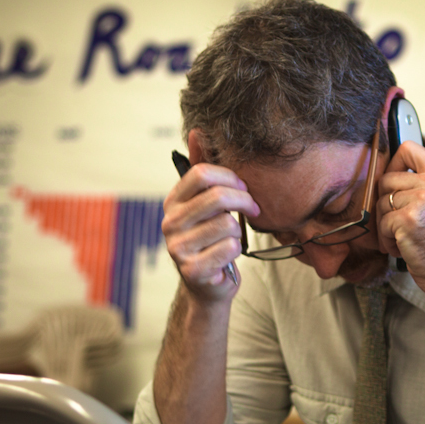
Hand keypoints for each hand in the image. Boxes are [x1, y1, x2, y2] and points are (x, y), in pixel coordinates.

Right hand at [161, 163, 258, 302]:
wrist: (206, 285)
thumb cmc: (211, 242)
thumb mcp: (206, 208)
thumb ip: (207, 181)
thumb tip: (202, 138)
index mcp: (173, 203)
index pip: (201, 173)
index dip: (229, 177)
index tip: (243, 188)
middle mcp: (170, 223)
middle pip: (217, 196)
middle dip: (244, 200)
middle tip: (253, 209)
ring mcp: (179, 247)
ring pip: (227, 224)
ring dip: (238, 231)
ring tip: (231, 238)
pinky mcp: (193, 269)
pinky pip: (230, 247)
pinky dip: (237, 250)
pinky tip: (227, 256)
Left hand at [376, 142, 424, 320]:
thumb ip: (423, 183)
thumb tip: (389, 171)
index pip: (408, 148)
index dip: (393, 164)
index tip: (394, 184)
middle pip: (386, 179)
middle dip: (386, 204)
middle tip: (402, 224)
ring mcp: (422, 200)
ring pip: (381, 203)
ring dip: (387, 225)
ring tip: (406, 238)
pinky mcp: (408, 220)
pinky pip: (381, 223)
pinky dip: (387, 240)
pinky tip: (404, 248)